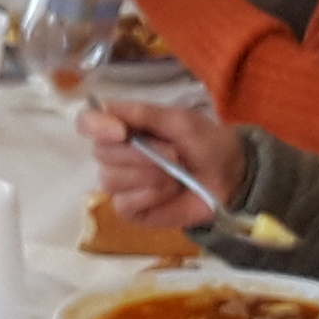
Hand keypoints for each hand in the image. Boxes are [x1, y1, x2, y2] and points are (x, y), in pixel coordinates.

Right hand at [76, 94, 245, 229]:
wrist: (230, 177)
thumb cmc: (205, 143)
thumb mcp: (180, 121)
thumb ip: (144, 114)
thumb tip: (106, 109)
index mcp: (122, 126)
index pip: (87, 123)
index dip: (96, 127)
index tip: (121, 132)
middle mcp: (115, 153)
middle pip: (101, 153)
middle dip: (142, 154)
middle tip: (175, 153)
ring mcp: (121, 183)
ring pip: (111, 180)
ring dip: (150, 176)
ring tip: (176, 174)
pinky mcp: (130, 209)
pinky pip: (123, 203)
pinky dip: (150, 197)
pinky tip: (169, 192)